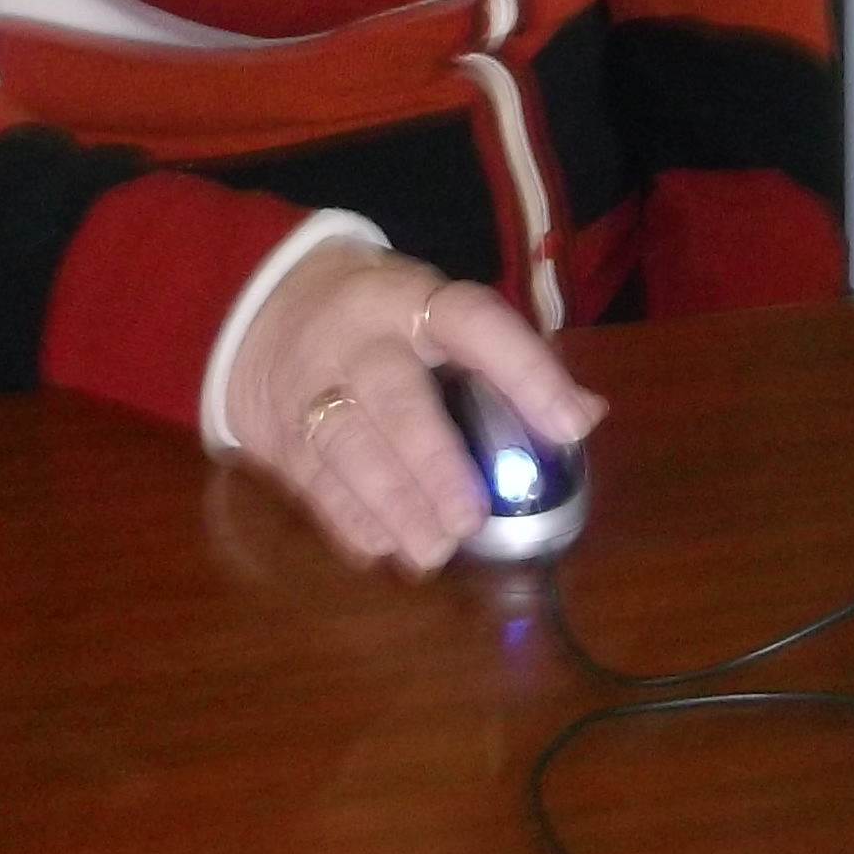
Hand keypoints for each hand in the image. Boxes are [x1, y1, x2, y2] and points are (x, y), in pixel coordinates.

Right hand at [219, 245, 606, 572]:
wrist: (266, 306)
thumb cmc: (386, 319)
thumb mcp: (441, 313)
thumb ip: (509, 360)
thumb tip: (587, 413)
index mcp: (414, 300)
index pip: (475, 323)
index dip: (525, 371)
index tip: (570, 427)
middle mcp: (359, 338)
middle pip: (393, 396)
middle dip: (432, 462)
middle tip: (470, 520)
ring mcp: (310, 383)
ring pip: (345, 446)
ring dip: (391, 505)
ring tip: (432, 552)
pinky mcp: (278, 431)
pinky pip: (311, 479)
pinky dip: (347, 519)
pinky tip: (382, 549)